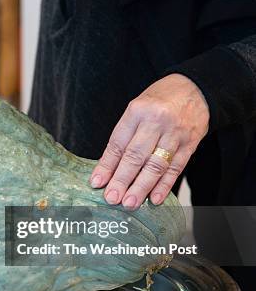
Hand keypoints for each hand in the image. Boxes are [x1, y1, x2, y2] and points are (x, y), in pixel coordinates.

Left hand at [90, 74, 209, 209]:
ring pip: (156, 165)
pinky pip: (176, 168)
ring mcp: (175, 134)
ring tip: (130, 203)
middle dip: (122, 180)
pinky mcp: (190, 144)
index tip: (97, 182)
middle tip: (112, 198)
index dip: (106, 165)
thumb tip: (108, 169)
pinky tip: (154, 198)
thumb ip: (124, 136)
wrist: (194, 88)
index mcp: (137, 111)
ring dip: (142, 187)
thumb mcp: (135, 110)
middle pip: (136, 156)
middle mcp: (156, 122)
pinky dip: (164, 185)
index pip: (118, 143)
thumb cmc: (157, 101)